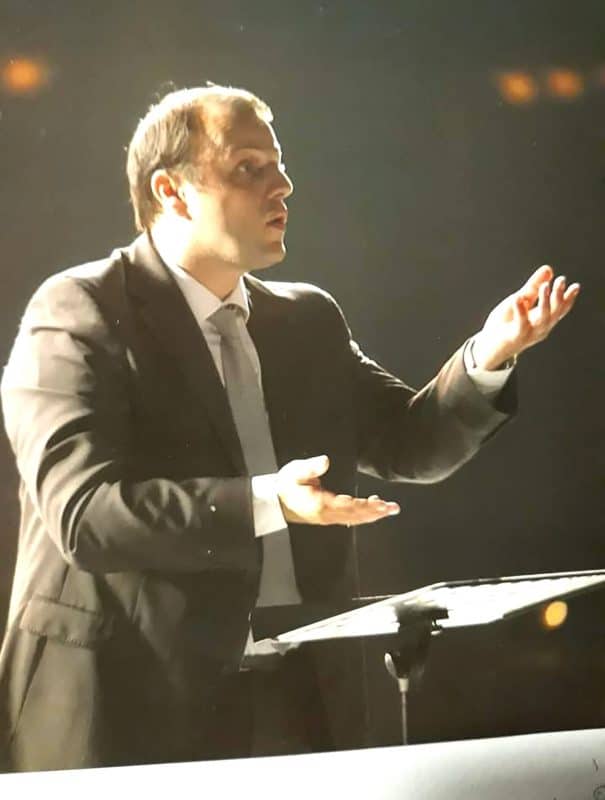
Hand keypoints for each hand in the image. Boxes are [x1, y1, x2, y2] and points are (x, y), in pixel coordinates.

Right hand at [277, 454, 399, 525]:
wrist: (276, 500)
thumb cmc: (287, 484)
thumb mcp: (295, 471)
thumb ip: (311, 467)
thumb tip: (325, 461)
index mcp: (320, 504)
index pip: (347, 506)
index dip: (364, 506)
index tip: (380, 503)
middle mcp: (326, 514)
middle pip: (355, 516)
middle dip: (375, 512)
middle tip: (392, 508)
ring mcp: (328, 518)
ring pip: (354, 519)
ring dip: (373, 514)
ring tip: (389, 509)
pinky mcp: (329, 517)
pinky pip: (349, 518)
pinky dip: (363, 515)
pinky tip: (374, 508)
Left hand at [471, 266, 579, 369]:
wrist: (487, 346)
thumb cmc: (504, 324)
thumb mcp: (520, 300)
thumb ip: (533, 286)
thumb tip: (548, 269)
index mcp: (543, 319)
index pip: (560, 309)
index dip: (568, 298)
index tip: (575, 286)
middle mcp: (540, 328)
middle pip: (554, 312)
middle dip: (558, 296)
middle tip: (561, 280)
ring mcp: (529, 334)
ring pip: (543, 319)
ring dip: (545, 302)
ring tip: (544, 286)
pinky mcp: (515, 338)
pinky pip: (521, 325)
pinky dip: (521, 311)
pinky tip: (518, 298)